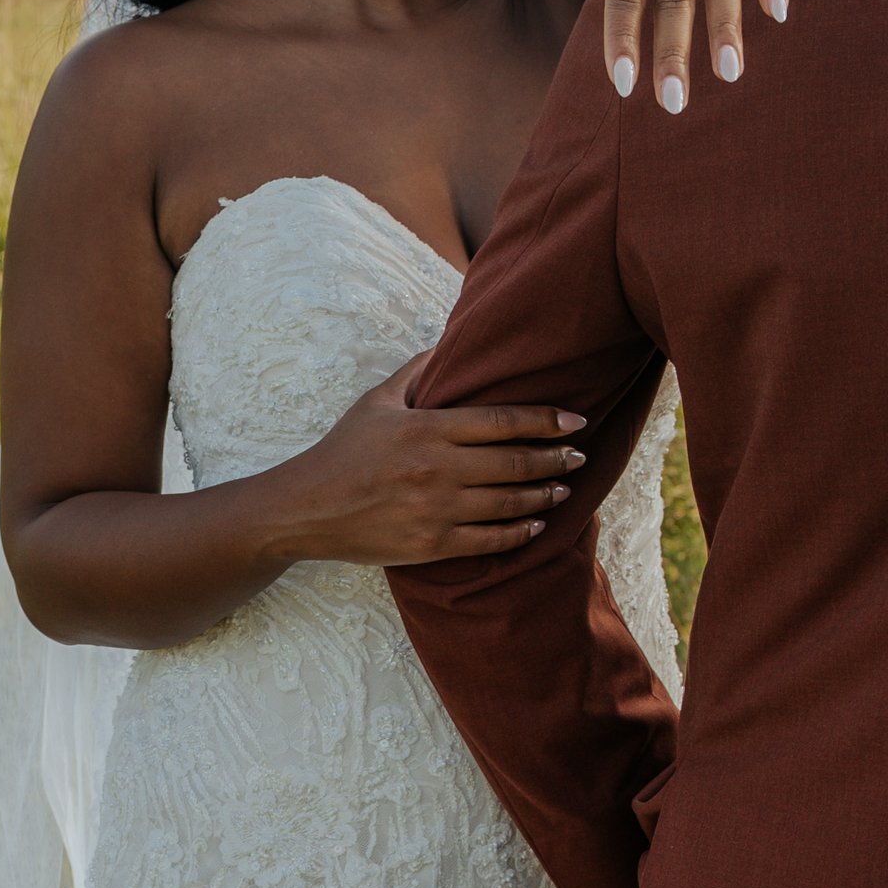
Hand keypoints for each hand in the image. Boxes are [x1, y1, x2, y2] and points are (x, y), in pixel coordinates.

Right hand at [274, 355, 587, 566]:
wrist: (307, 509)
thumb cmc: (343, 451)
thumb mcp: (376, 401)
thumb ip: (416, 371)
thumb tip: (449, 342)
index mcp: (428, 429)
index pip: (502, 420)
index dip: (545, 420)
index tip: (575, 420)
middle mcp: (438, 469)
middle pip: (515, 462)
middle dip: (555, 458)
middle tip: (580, 455)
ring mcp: (436, 510)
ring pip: (509, 502)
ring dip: (544, 494)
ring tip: (565, 487)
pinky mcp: (431, 546)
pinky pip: (489, 541)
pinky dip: (519, 532)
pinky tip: (536, 524)